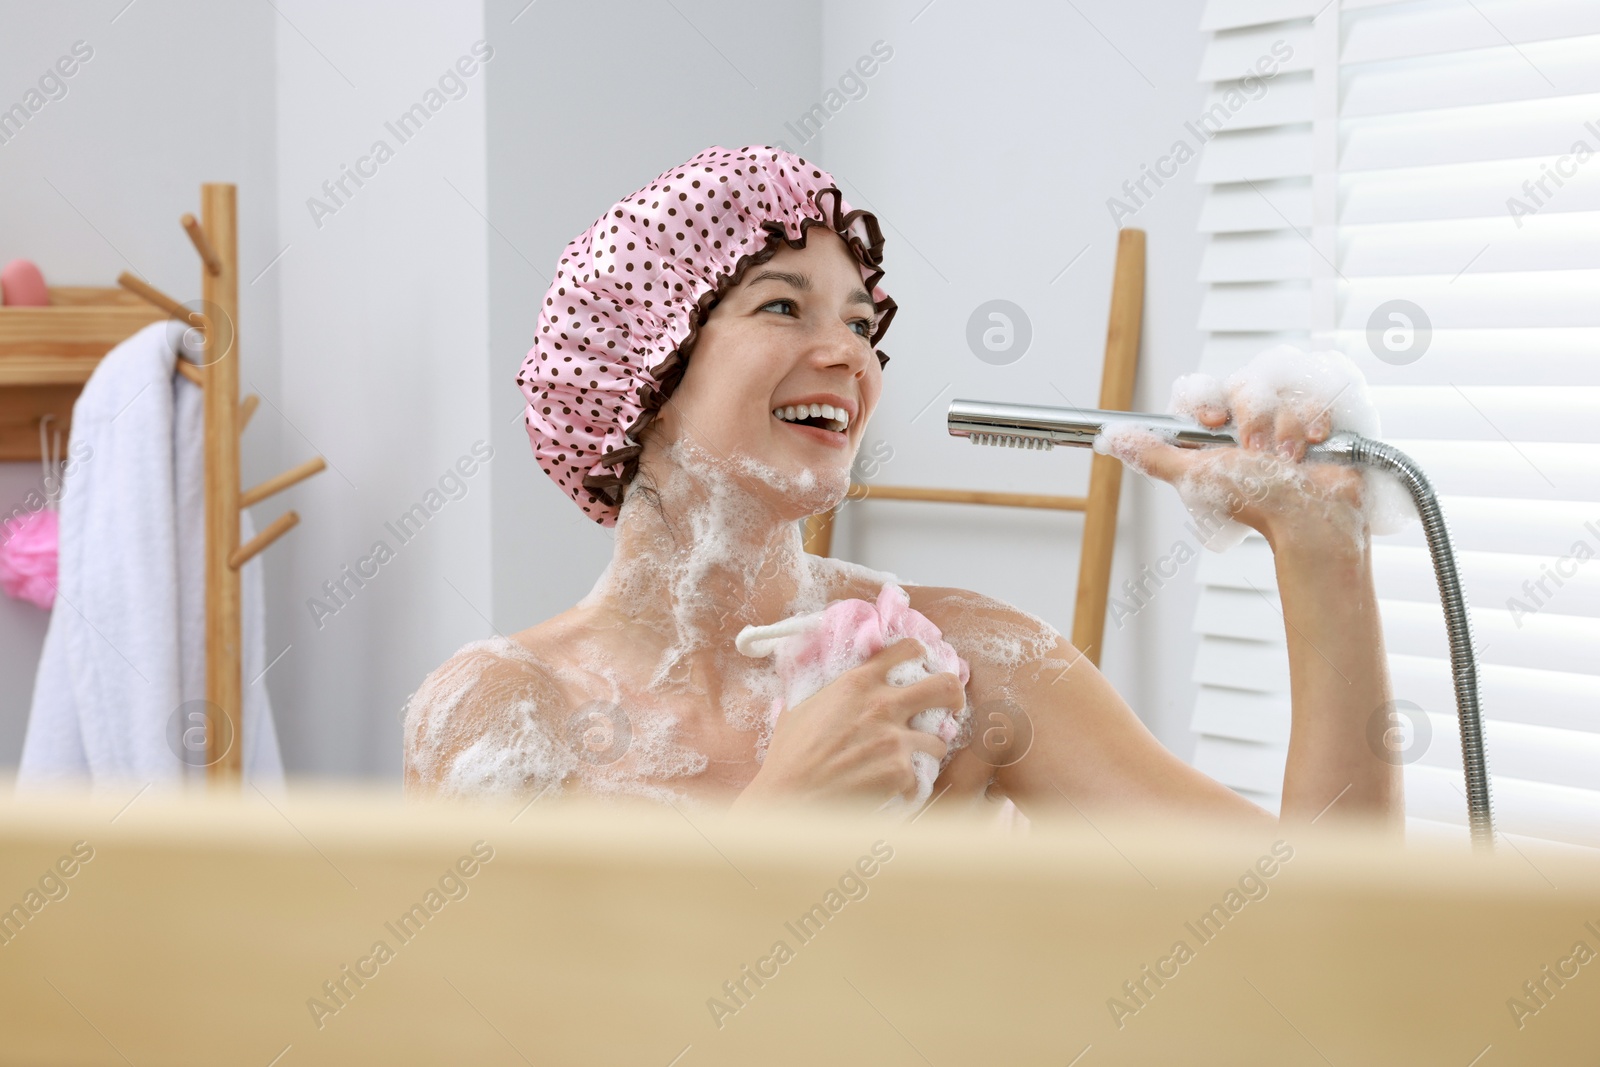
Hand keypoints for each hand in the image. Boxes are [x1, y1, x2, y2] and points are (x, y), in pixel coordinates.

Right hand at [731, 639, 960, 809]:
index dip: (920, 654)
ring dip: (927, 752)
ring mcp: (894, 739)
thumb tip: (811, 679)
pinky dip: (909, 787)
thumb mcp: (799, 709)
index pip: (906, 650)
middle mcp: (882, 705)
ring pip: (939, 740)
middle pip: (945, 686)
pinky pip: (920, 777)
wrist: (789, 798)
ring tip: (911, 763)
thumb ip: (821, 692)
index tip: (923, 664)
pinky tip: (893, 792)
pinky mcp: (901, 771)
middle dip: (954, 696)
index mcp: (857, 683)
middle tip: (951, 708)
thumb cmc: (788, 757)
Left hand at [1104, 386, 1367, 552]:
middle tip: (1257, 453)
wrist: (1312, 519)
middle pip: (1243, 383)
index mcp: (1216, 428)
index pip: (1201, 389)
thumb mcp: (1196, 476)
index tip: (1209, 422)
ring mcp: (1286, 414)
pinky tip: (1315, 446)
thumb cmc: (1257, 501)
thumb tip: (1109, 439)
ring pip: (1279, 388)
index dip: (1204, 399)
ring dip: (1285, 428)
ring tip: (1288, 460)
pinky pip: (1314, 391)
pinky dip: (1315, 421)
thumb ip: (1154, 455)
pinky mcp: (1318, 413)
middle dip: (1252, 419)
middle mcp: (1249, 418)